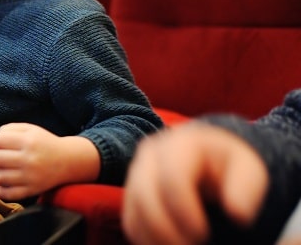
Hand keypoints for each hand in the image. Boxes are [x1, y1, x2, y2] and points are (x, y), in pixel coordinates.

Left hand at [0, 123, 98, 200]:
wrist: (68, 161)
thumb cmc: (44, 143)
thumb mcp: (30, 128)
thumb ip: (9, 128)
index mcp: (28, 141)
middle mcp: (29, 159)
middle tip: (4, 154)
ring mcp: (30, 177)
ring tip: (4, 166)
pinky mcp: (31, 191)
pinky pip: (7, 194)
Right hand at [122, 123, 268, 244]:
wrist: (209, 158)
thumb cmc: (229, 165)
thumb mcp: (248, 169)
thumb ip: (246, 189)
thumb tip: (237, 214)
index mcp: (181, 144)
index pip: (172, 178)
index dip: (184, 210)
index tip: (202, 233)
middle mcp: (151, 155)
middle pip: (144, 195)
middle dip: (166, 229)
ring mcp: (137, 173)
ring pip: (134, 211)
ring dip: (155, 238)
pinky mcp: (132, 193)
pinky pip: (131, 221)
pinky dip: (147, 239)